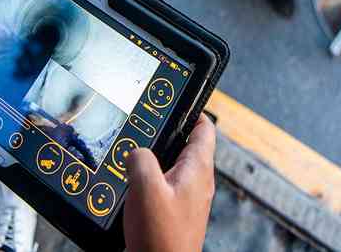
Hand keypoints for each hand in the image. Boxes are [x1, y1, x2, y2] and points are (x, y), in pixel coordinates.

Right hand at [124, 113, 215, 251]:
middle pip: (189, 146)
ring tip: (137, 156)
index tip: (179, 102)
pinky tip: (135, 185)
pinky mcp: (178, 212)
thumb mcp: (145, 188)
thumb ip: (141, 159)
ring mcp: (190, 198)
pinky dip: (153, 179)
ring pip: (175, 166)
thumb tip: (137, 151)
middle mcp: (199, 182)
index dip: (193, 112)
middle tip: (149, 127)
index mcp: (198, 169)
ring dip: (158, 159)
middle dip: (169, 135)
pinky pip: (167, 185)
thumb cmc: (160, 239)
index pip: (205, 129)